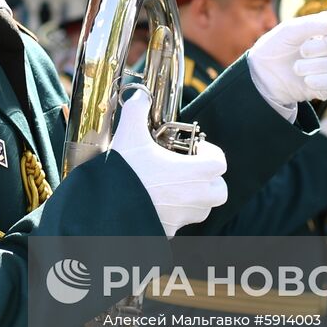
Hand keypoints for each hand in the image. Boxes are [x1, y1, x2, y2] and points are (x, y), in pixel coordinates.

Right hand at [109, 92, 226, 237]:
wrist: (106, 208)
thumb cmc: (124, 171)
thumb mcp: (129, 134)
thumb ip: (137, 110)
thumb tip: (140, 94)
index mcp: (194, 172)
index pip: (220, 163)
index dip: (212, 153)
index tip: (197, 149)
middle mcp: (195, 197)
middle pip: (220, 190)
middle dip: (211, 180)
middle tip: (191, 169)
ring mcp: (183, 216)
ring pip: (204, 209)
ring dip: (197, 198)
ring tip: (176, 186)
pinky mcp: (169, 231)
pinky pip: (181, 223)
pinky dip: (176, 214)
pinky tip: (158, 202)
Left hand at [246, 11, 326, 112]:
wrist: (261, 75)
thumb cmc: (274, 48)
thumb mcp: (288, 31)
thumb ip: (311, 24)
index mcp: (323, 31)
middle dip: (319, 48)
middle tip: (302, 50)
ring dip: (313, 66)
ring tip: (296, 68)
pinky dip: (320, 81)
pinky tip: (306, 80)